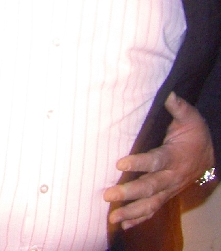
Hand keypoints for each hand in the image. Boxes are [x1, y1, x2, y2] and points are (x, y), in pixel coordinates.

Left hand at [104, 92, 214, 229]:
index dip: (139, 163)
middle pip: (150, 187)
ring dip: (131, 211)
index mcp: (174, 156)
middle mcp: (171, 176)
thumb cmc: (194, 133)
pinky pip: (153, 210)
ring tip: (112, 217)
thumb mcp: (189, 118)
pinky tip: (122, 225)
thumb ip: (178, 107)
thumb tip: (170, 93)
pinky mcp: (166, 195)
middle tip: (108, 195)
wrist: (209, 154)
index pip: (155, 161)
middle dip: (129, 192)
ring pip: (150, 204)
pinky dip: (138, 219)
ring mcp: (169, 189)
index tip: (120, 163)